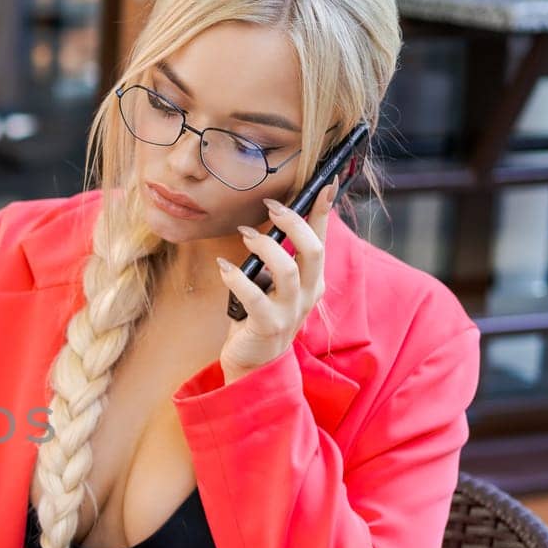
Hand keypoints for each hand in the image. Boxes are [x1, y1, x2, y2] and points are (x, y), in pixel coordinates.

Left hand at [216, 183, 334, 380]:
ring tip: (244, 235)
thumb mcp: (274, 285)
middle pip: (313, 251)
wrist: (253, 365)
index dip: (323, 210)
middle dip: (294, 223)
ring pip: (288, 271)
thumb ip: (278, 257)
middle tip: (271, 206)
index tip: (324, 182)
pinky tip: (223, 267)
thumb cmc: (260, 317)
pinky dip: (237, 278)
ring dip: (265, 247)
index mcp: (312, 280)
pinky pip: (254, 298)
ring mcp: (291, 312)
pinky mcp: (268, 327)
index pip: (322, 238)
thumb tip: (272, 219)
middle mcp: (308, 294)